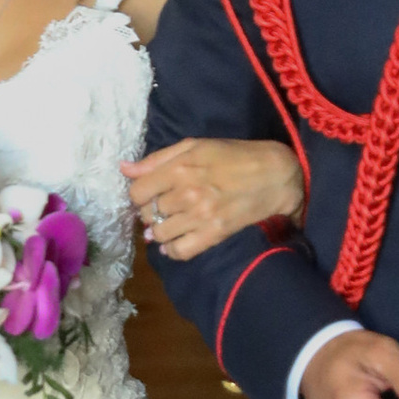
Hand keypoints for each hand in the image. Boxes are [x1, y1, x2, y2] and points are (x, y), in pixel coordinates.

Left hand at [124, 135, 301, 259]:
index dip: (139, 195)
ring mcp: (200, 216)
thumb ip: (157, 159)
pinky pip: (180, 251)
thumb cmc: (234, 155)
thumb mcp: (195, 146)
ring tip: (171, 224)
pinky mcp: (214, 235)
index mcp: (179, 168)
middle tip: (164, 209)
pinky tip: (176, 241)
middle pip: (147, 214)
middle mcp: (186, 193)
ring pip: (159, 235)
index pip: (137, 192)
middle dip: (151, 212)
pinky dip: (172, 250)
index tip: (149, 194)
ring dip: (160, 231)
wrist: (275, 175)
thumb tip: (124, 168)